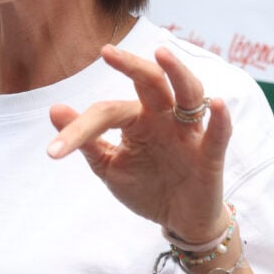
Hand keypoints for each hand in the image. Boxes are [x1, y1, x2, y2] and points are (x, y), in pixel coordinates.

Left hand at [48, 45, 232, 241]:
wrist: (179, 221)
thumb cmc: (147, 186)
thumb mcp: (110, 166)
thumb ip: (86, 140)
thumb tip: (54, 108)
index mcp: (137, 118)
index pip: (107, 112)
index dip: (79, 129)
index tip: (53, 152)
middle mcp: (163, 117)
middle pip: (152, 82)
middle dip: (131, 66)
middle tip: (107, 52)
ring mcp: (189, 133)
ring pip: (188, 94)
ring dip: (177, 73)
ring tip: (162, 55)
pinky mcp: (209, 156)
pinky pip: (217, 134)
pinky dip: (220, 119)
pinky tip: (217, 103)